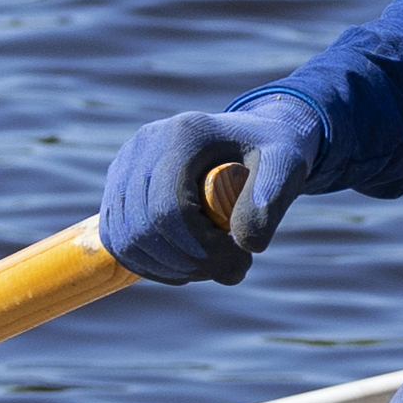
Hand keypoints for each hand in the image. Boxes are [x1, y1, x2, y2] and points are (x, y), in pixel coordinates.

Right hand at [103, 101, 323, 284]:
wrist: (250, 136)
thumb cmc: (270, 151)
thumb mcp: (285, 166)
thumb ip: (270, 200)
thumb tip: (247, 244)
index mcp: (184, 133)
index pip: (170, 209)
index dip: (201, 249)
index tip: (239, 264)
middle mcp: (145, 144)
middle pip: (142, 228)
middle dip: (187, 262)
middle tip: (228, 269)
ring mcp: (125, 165)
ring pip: (124, 239)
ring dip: (167, 268)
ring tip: (209, 265)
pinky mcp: (117, 186)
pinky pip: (117, 239)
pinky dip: (147, 264)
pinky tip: (184, 266)